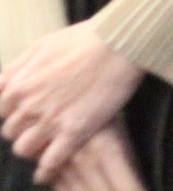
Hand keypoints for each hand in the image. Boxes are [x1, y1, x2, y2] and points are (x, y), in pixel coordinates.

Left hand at [0, 22, 144, 183]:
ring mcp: (51, 120)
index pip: (0, 111)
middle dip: (23, 129)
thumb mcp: (42, 45)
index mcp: (19, 84)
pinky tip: (47, 173)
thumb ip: (17, 68)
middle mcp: (29, 105)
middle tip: (39, 127)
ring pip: (24, 149)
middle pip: (10, 131)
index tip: (25, 114)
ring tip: (44, 146)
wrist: (120, 43)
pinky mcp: (75, 131)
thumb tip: (2, 84)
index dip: (14, 113)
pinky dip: (46, 170)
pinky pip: (50, 162)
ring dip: (32, 148)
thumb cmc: (84, 39)